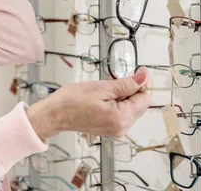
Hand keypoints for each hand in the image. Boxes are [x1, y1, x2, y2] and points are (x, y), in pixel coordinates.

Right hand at [26, 67, 151, 139]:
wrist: (54, 114)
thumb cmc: (71, 101)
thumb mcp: (101, 87)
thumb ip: (126, 84)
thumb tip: (143, 78)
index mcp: (121, 119)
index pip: (144, 99)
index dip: (145, 82)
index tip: (142, 69)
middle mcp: (121, 128)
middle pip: (140, 105)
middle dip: (135, 88)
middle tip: (123, 75)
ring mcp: (116, 130)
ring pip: (132, 108)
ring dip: (127, 94)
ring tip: (110, 85)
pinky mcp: (110, 128)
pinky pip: (122, 112)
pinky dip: (120, 101)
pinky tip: (108, 94)